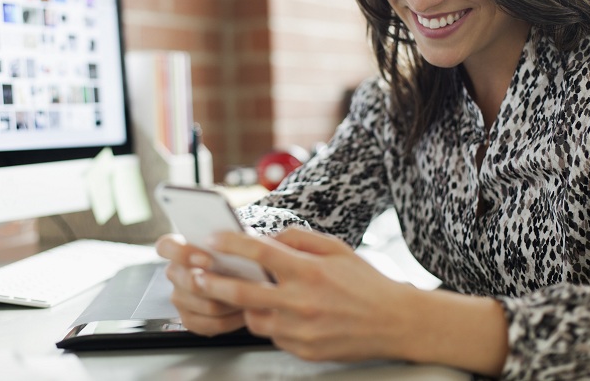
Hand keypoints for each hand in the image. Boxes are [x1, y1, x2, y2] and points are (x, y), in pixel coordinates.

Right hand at [155, 233, 245, 335]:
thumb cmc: (236, 255)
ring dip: (232, 302)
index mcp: (178, 248)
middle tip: (238, 283)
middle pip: (188, 282)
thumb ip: (230, 240)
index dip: (183, 254)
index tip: (206, 260)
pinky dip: (233, 320)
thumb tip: (239, 245)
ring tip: (253, 297)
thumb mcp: (234, 241)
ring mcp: (180, 298)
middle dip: (215, 284)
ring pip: (206, 305)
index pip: (166, 247)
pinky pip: (212, 324)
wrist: (244, 279)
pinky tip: (246, 311)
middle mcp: (175, 273)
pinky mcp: (190, 320)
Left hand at [194, 227, 415, 361]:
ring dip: (245, 306)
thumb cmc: (367, 283)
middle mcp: (301, 302)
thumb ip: (300, 239)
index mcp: (309, 272)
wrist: (395, 322)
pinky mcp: (303, 350)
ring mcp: (300, 330)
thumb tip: (269, 238)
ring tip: (245, 295)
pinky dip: (270, 323)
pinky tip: (280, 313)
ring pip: (254, 319)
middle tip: (194, 276)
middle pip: (242, 293)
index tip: (213, 239)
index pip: (259, 253)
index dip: (231, 243)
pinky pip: (273, 336)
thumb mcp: (337, 248)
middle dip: (212, 283)